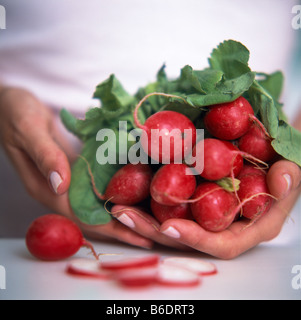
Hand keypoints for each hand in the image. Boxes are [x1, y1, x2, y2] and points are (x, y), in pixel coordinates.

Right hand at [0, 87, 155, 248]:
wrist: (11, 104)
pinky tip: (135, 187)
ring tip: (151, 214)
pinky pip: (97, 184)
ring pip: (98, 202)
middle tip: (154, 230)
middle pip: (94, 215)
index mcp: (45, 188)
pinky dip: (116, 188)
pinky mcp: (74, 168)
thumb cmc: (15, 113)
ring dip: (123, 209)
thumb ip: (45, 155)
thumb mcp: (28, 129)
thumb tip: (61, 185)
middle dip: (123, 225)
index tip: (137, 235)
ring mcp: (67, 180)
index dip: (110, 228)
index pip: (81, 216)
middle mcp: (58, 190)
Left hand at [112, 160, 300, 257]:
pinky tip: (127, 191)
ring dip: (143, 217)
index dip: (196, 239)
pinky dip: (147, 200)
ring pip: (170, 222)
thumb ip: (290, 178)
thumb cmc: (281, 166)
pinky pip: (168, 204)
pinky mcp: (191, 199)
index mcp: (247, 228)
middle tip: (126, 216)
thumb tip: (281, 178)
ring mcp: (203, 213)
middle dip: (153, 231)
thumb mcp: (292, 170)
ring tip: (117, 207)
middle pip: (186, 237)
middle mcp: (221, 226)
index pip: (221, 244)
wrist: (267, 151)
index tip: (169, 228)